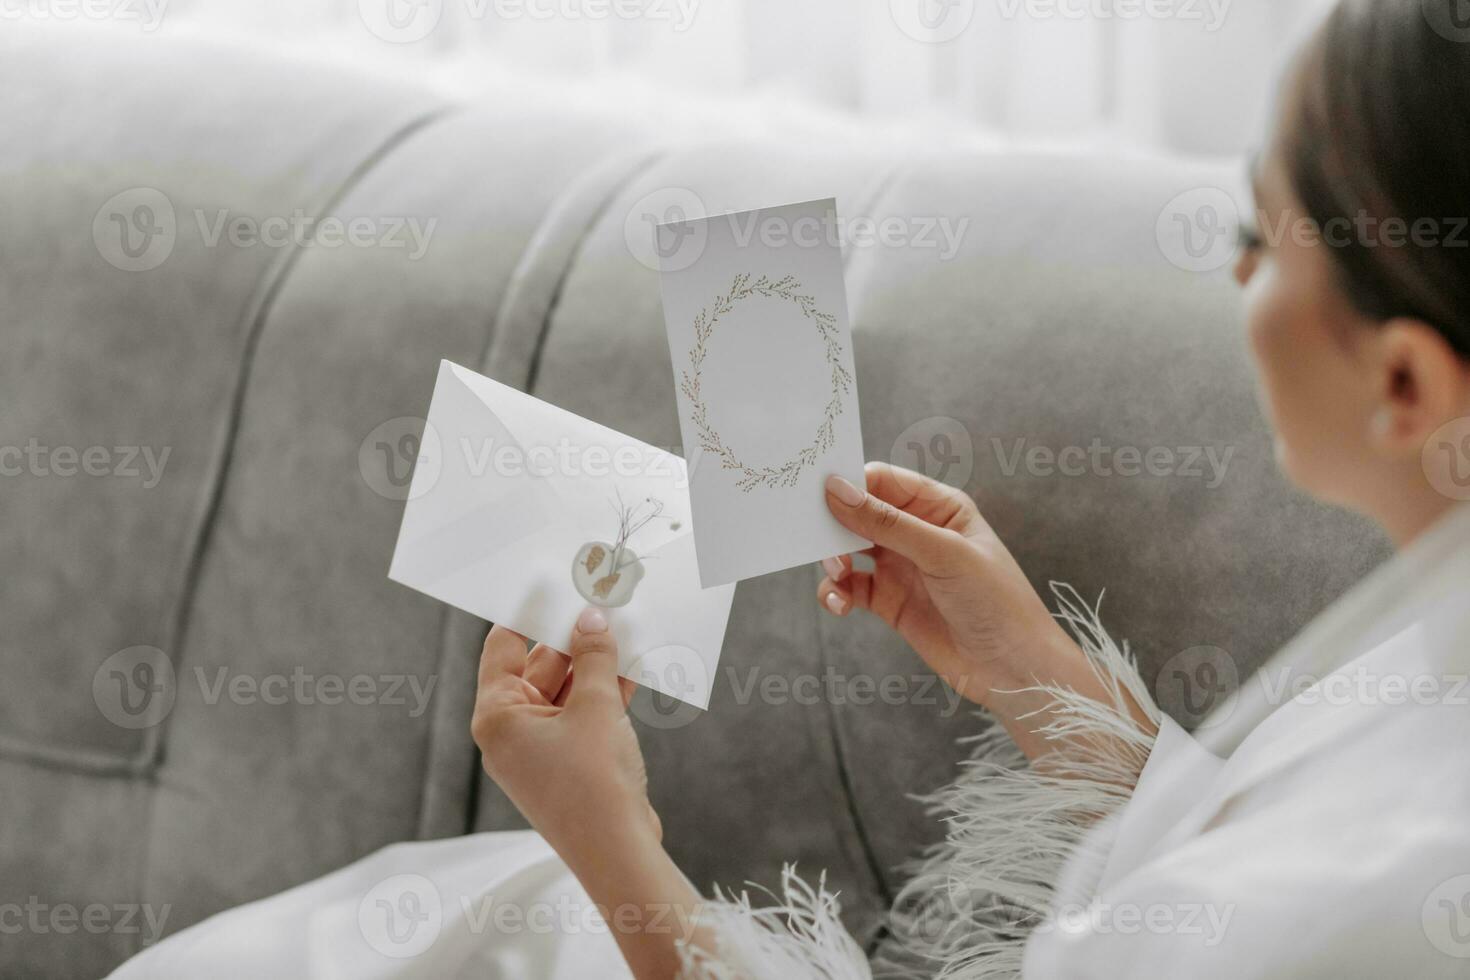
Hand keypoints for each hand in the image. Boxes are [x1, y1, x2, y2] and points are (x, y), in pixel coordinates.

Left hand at [472, 608, 660, 873]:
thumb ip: (595, 658)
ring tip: (625, 629)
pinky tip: (633, 666)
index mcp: (498, 716)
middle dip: (573, 640)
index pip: (503, 648)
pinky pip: (581, 716)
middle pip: (538, 668)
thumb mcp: (597, 707)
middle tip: (601, 604)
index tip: (550, 585)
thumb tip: (592, 621)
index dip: (528, 615)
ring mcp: (539, 751)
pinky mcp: (568, 764)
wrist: (618, 851)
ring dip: (595, 665)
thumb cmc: (593, 783)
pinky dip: (604, 694)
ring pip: (565, 692)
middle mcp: (511, 732)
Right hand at [818, 462, 1077, 706]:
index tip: (821, 496)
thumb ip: (888, 523)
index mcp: (938, 506)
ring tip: (838, 576)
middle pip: (859, 513)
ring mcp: (901, 567)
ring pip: (849, 550)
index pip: (883, 481)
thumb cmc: (996, 601)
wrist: (1012, 669)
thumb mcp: (943, 553)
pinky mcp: (889, 601)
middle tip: (820, 542)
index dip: (851, 484)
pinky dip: (837, 593)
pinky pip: (851, 587)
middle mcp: (917, 532)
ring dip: (833, 560)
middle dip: (835, 525)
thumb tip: (838, 490)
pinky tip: (840, 604)